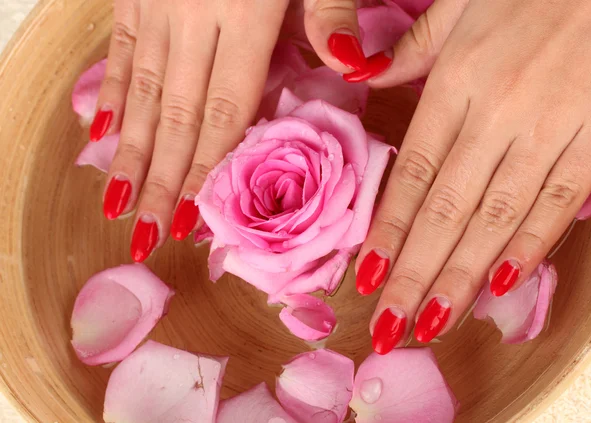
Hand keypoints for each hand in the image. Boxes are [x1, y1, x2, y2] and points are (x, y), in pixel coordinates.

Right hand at [93, 0, 372, 262]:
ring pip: (139, 90)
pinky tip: (100, 128)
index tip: (190, 220)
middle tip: (146, 235)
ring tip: (119, 202)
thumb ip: (330, 9)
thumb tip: (352, 65)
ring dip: (128, 151)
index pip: (222, 112)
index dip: (206, 169)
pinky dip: (110, 91)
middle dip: (160, 181)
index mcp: (244, 11)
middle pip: (175, 115)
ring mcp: (156, 0)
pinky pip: (118, 46)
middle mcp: (191, 14)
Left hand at [354, 0, 590, 353]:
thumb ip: (409, 51)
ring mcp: (553, 125)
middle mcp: (498, 111)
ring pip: (499, 217)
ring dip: (463, 277)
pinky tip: (503, 283)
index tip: (367, 278)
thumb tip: (359, 77)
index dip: (387, 232)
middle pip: (446, 210)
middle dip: (415, 275)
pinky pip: (563, 199)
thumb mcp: (457, 5)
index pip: (412, 176)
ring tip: (433, 322)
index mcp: (457, 82)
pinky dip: (533, 244)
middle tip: (389, 325)